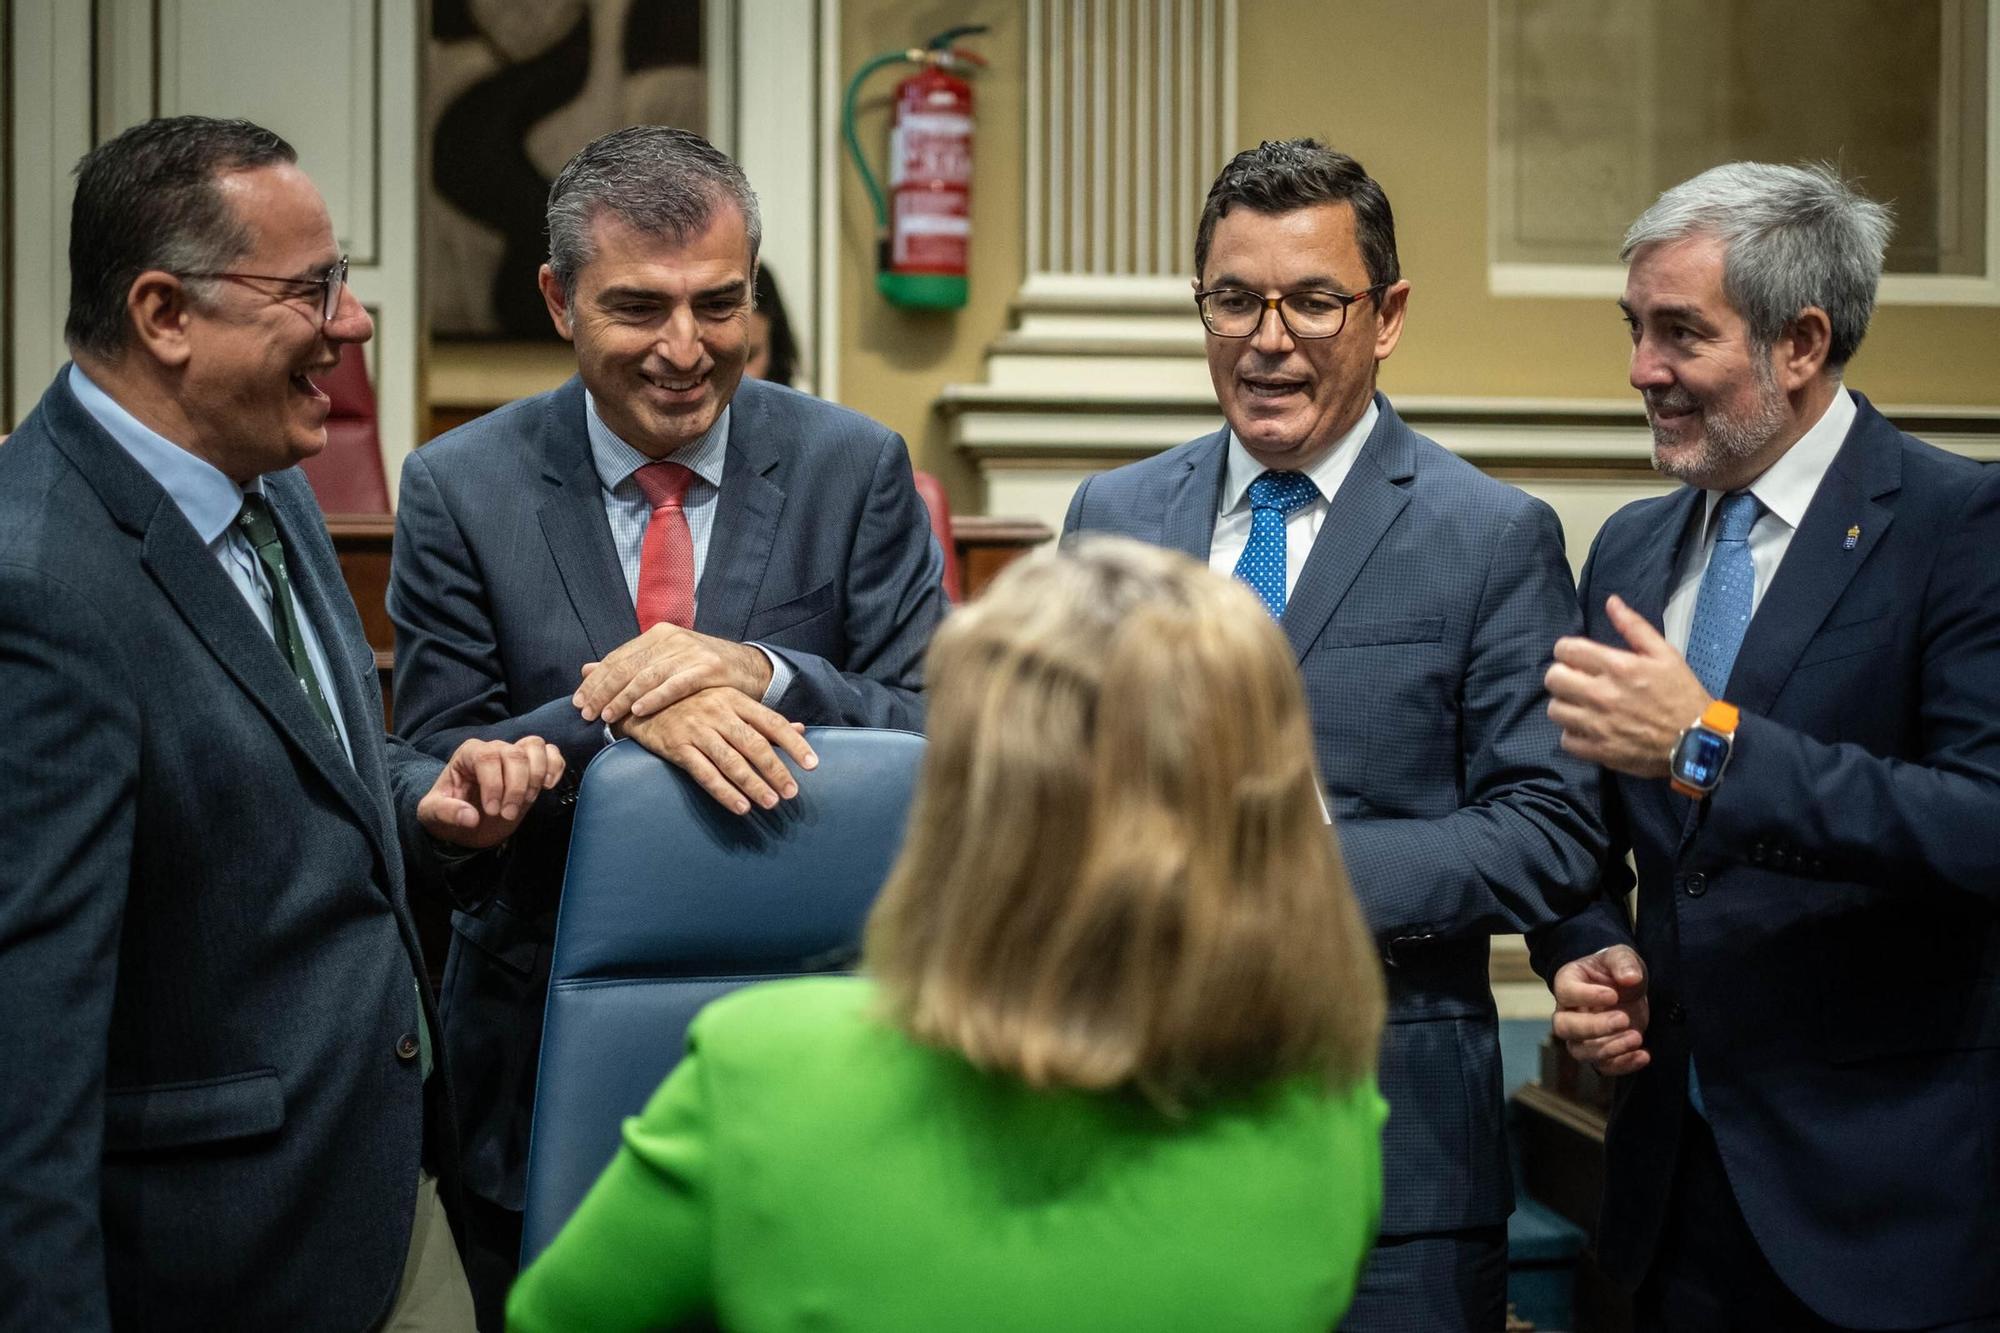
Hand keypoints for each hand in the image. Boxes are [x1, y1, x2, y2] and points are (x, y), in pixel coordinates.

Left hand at [419, 736, 565, 848]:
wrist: (465, 821)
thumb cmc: (447, 811)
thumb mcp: (432, 814)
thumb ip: (446, 813)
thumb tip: (471, 817)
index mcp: (468, 754)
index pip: (487, 757)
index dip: (494, 784)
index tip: (492, 811)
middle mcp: (494, 749)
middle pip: (515, 754)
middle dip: (516, 787)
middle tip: (508, 814)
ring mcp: (515, 755)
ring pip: (535, 747)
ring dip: (536, 776)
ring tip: (527, 801)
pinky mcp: (533, 766)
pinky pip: (551, 752)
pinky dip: (555, 766)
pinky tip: (548, 786)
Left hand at [573, 624, 773, 725]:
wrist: (749, 667)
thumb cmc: (702, 670)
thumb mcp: (663, 662)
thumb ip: (627, 665)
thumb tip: (586, 669)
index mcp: (657, 635)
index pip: (617, 658)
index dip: (595, 680)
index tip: (578, 701)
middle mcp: (671, 639)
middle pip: (627, 667)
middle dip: (602, 692)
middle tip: (586, 713)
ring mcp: (690, 652)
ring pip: (647, 676)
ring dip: (623, 698)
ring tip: (606, 716)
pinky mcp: (709, 668)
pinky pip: (676, 685)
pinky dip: (655, 698)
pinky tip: (639, 711)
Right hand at [618, 687, 816, 815]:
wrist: (643, 699)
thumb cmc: (694, 703)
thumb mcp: (729, 703)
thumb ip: (763, 719)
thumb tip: (799, 730)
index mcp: (735, 700)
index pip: (772, 722)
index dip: (793, 744)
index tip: (812, 764)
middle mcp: (718, 713)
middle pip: (754, 745)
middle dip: (776, 770)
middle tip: (792, 792)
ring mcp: (697, 730)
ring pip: (731, 762)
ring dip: (753, 785)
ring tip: (771, 802)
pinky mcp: (677, 747)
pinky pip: (704, 773)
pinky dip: (724, 792)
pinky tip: (740, 806)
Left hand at [1544, 594, 1710, 778]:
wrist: (1698, 741)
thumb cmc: (1682, 694)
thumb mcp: (1665, 654)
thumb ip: (1634, 627)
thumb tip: (1611, 602)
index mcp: (1618, 667)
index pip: (1565, 650)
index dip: (1567, 650)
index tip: (1577, 656)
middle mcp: (1602, 694)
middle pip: (1553, 678)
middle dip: (1562, 675)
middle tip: (1577, 679)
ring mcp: (1598, 725)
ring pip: (1555, 710)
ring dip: (1565, 704)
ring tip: (1581, 705)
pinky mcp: (1598, 750)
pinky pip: (1566, 740)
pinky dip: (1573, 734)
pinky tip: (1587, 728)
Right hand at [1551, 944, 1650, 1075]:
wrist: (1625, 988)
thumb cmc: (1616, 969)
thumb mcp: (1621, 956)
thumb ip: (1624, 963)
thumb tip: (1630, 978)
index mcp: (1567, 983)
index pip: (1565, 992)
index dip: (1586, 996)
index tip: (1613, 995)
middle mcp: (1567, 1012)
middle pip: (1564, 1027)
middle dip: (1593, 1027)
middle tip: (1623, 1019)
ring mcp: (1581, 1036)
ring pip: (1580, 1051)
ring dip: (1609, 1049)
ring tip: (1637, 1037)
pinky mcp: (1600, 1051)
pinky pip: (1602, 1066)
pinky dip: (1623, 1065)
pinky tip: (1643, 1055)